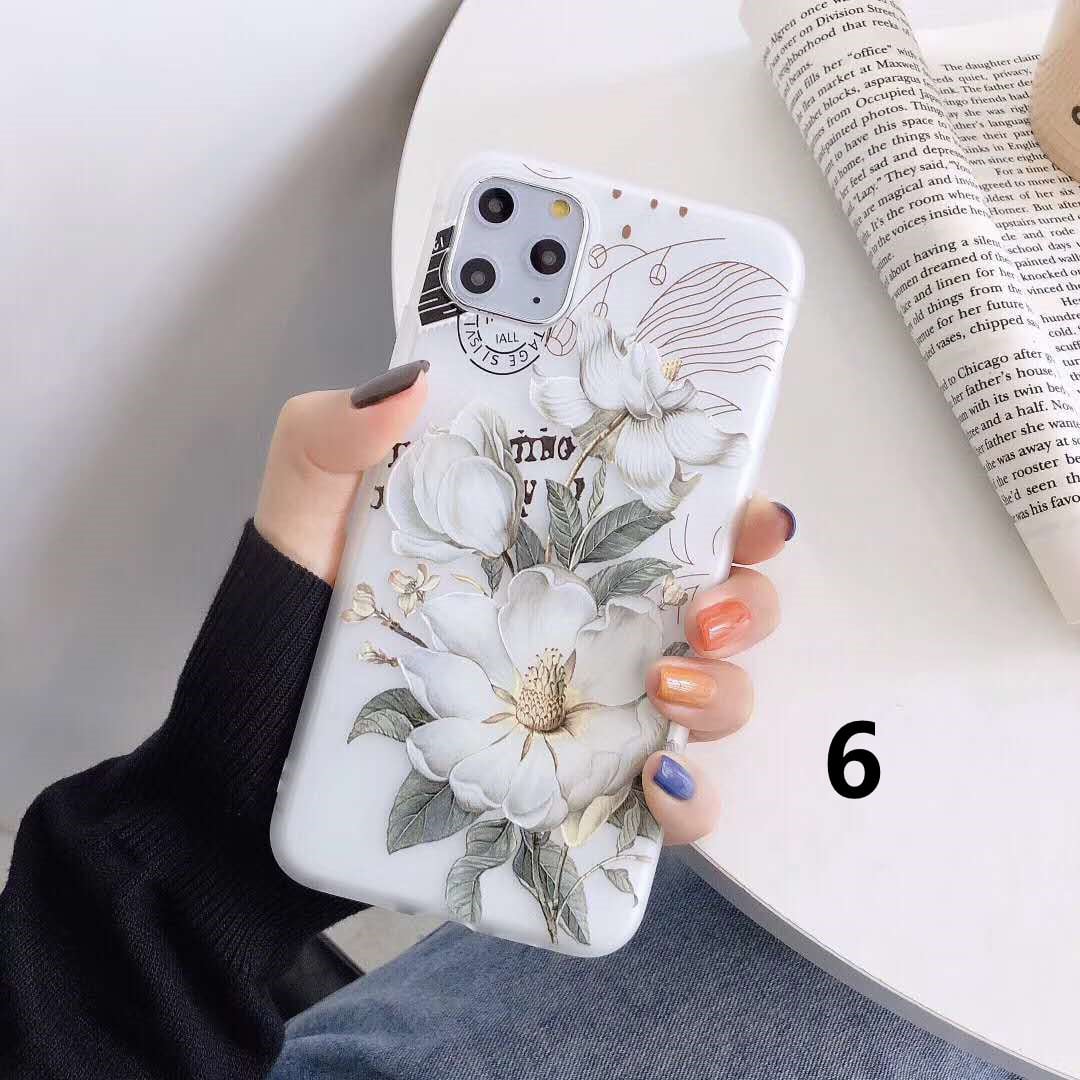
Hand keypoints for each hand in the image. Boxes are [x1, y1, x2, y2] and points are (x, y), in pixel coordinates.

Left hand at [254, 365, 793, 846]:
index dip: (732, 508)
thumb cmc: (293, 621)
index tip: (751, 506)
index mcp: (550, 548)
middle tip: (709, 604)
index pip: (669, 517)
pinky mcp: (571, 794)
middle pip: (717, 606)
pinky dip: (687, 800)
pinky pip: (665, 805)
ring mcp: (585, 712)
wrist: (250, 752)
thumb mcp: (305, 514)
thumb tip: (409, 380)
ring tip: (668, 685)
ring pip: (712, 700)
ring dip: (725, 693)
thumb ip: (336, 435)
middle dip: (748, 600)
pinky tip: (655, 780)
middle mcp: (584, 626)